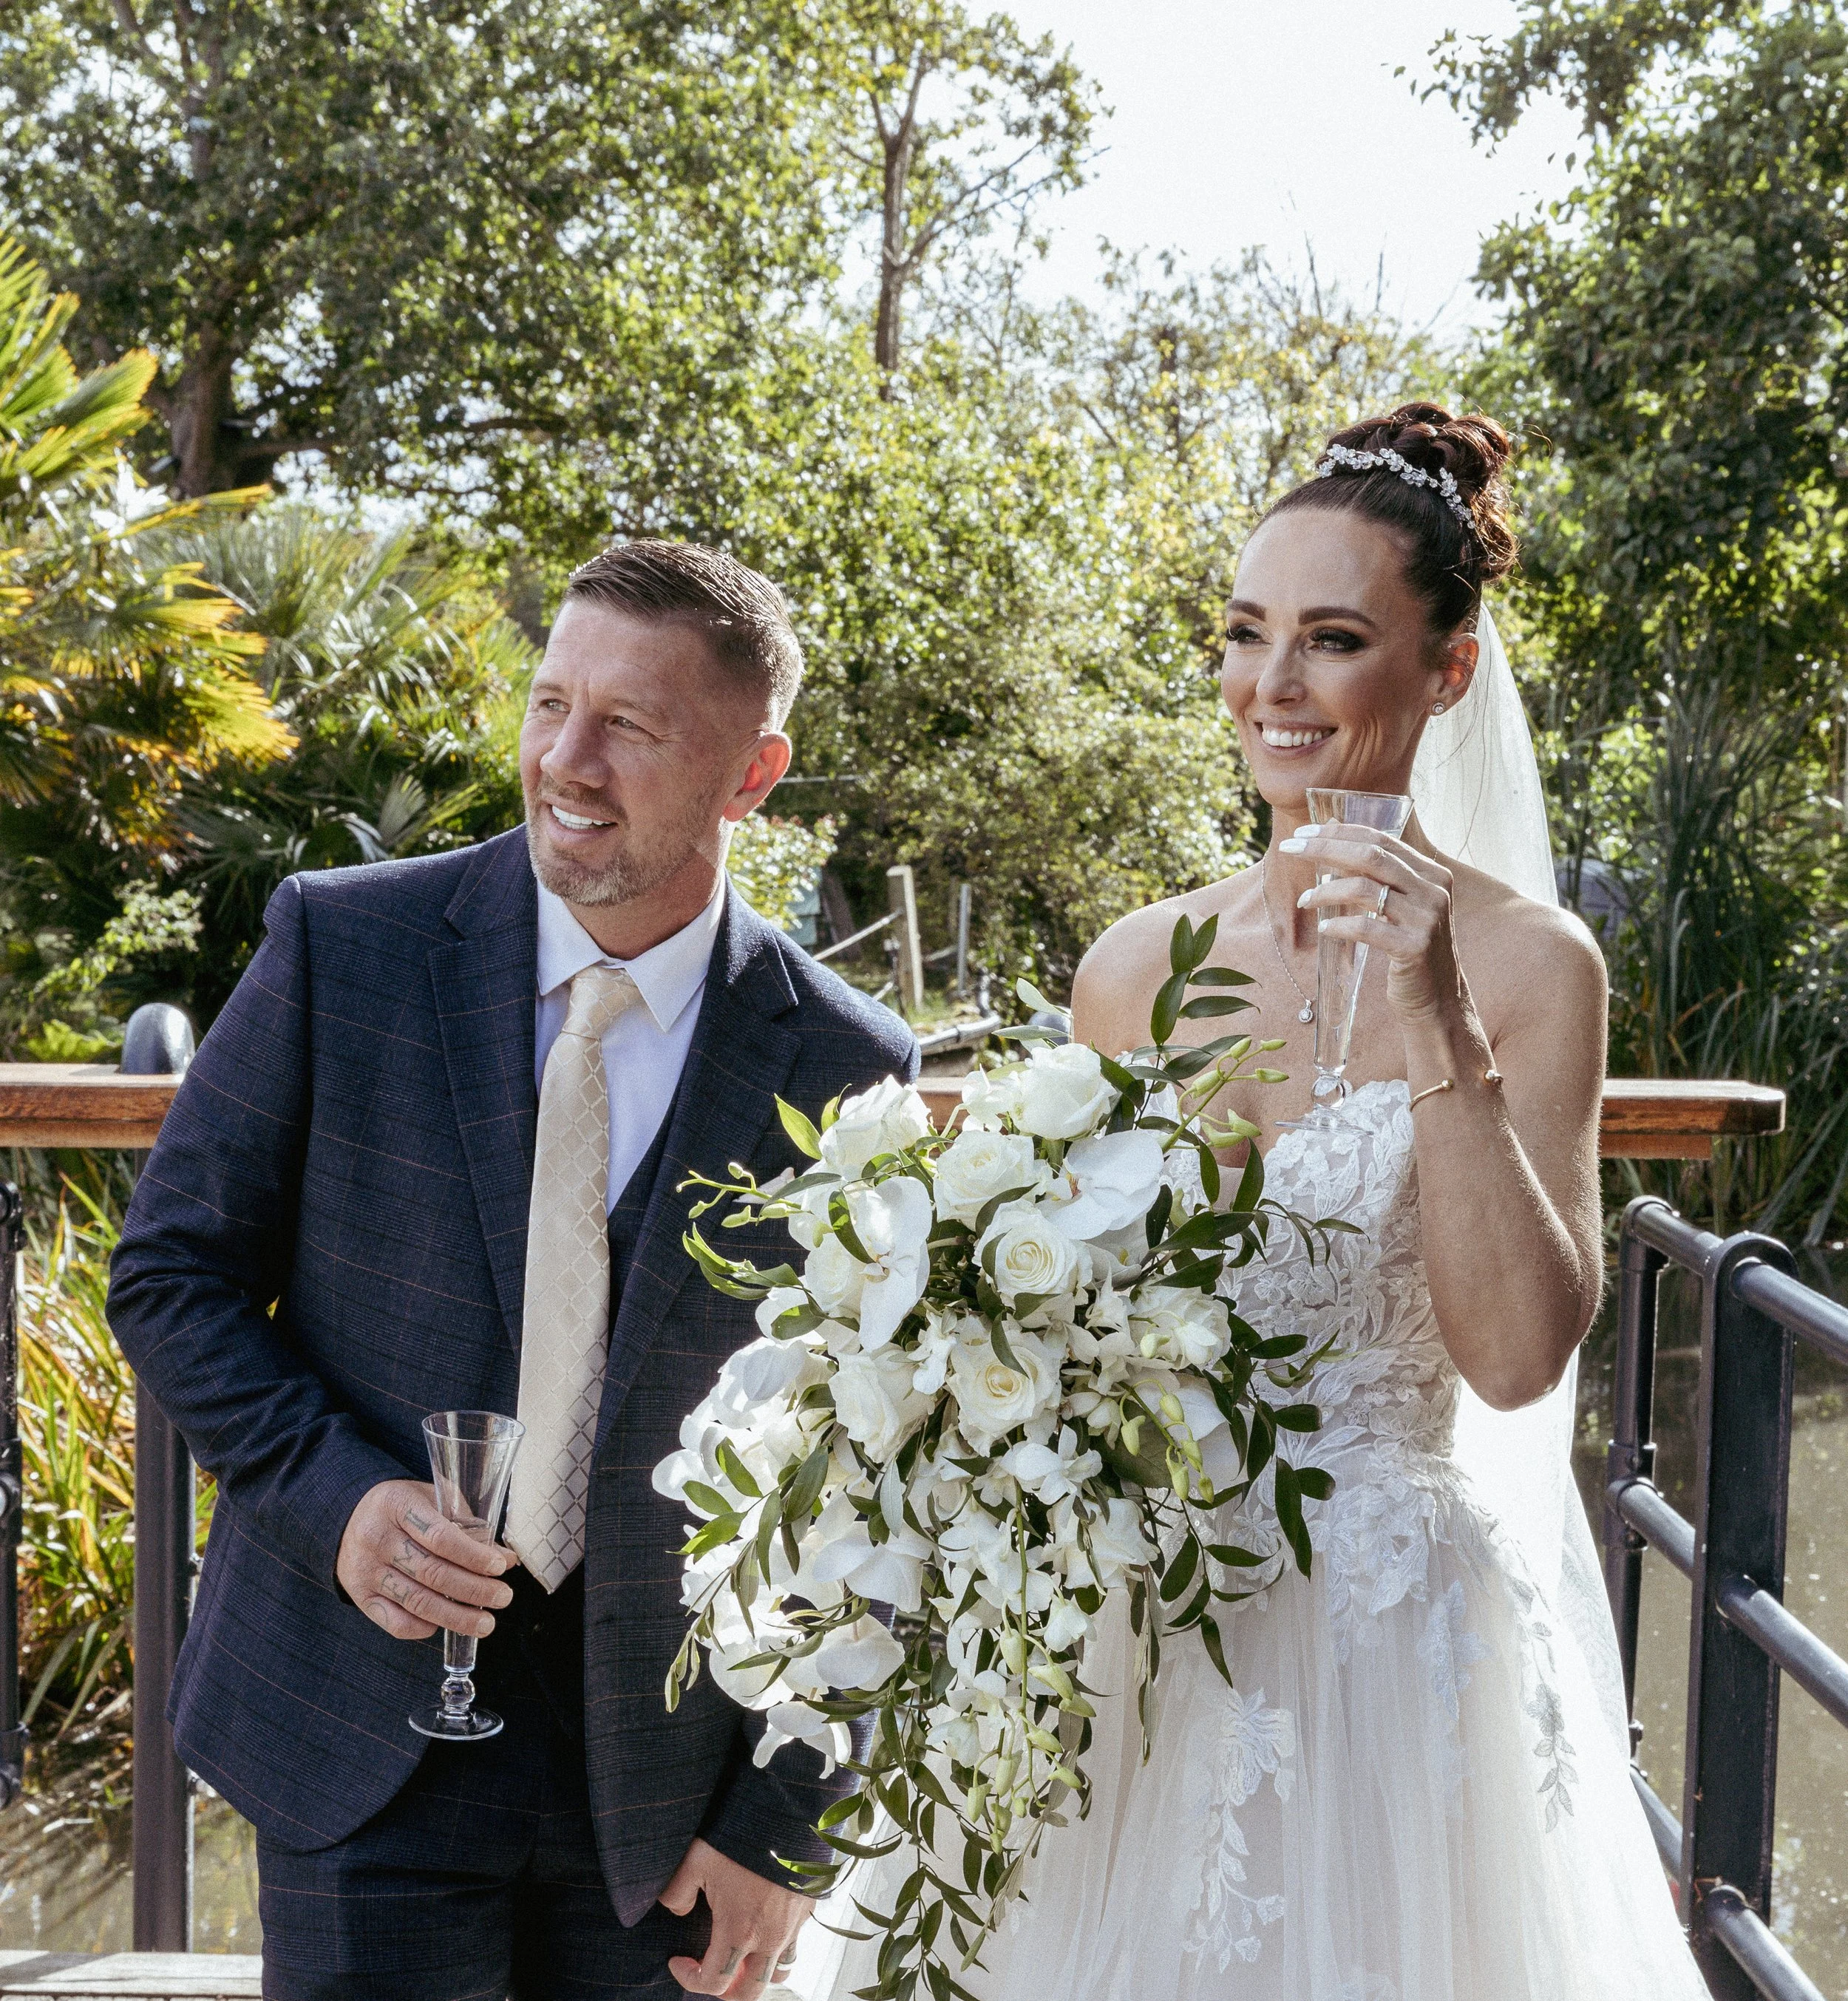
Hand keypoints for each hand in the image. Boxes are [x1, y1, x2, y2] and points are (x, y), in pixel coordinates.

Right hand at [335, 1478, 515, 1640]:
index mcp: (397, 1505)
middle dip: (474, 1590)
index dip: (473, 1556)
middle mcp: (377, 1539)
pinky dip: (423, 1628)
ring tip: (485, 1623)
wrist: (350, 1518)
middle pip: (431, 1573)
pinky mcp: (360, 1596)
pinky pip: (394, 1622)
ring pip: (416, 1602)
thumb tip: (505, 1559)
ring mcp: (366, 1570)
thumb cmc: (405, 1508)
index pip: (440, 1536)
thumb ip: (467, 1526)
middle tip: (503, 1598)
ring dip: (456, 1617)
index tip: (500, 1567)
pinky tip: (446, 1625)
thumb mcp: (434, 1499)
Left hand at [660, 1837, 814, 1996]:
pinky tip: (764, 1927)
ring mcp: (792, 1927)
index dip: (688, 1979)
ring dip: (756, 1973)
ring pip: (777, 1974)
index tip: (677, 1960)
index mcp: (738, 1930)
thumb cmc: (742, 1835)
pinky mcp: (807, 1910)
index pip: (714, 1982)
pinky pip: (795, 1945)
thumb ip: (677, 1890)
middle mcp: (769, 1938)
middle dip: (726, 1990)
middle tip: (709, 1970)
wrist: (790, 1812)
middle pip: (749, 1993)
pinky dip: (778, 1950)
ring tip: (740, 1955)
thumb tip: (675, 1909)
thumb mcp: (697, 1858)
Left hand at [1281, 825, 1461, 1023]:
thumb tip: (1330, 833)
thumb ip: (1375, 874)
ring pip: (1364, 889)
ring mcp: (1427, 918)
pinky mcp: (1414, 948)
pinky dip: (1339, 925)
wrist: (1438, 998)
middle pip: (1370, 856)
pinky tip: (1324, 927)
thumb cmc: (1409, 947)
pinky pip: (1366, 928)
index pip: (1380, 839)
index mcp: (1431, 873)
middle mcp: (1434, 890)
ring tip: (1304, 900)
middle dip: (1324, 848)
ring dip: (1325, 890)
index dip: (1340, 832)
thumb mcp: (1399, 905)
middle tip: (1289, 849)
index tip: (1303, 832)